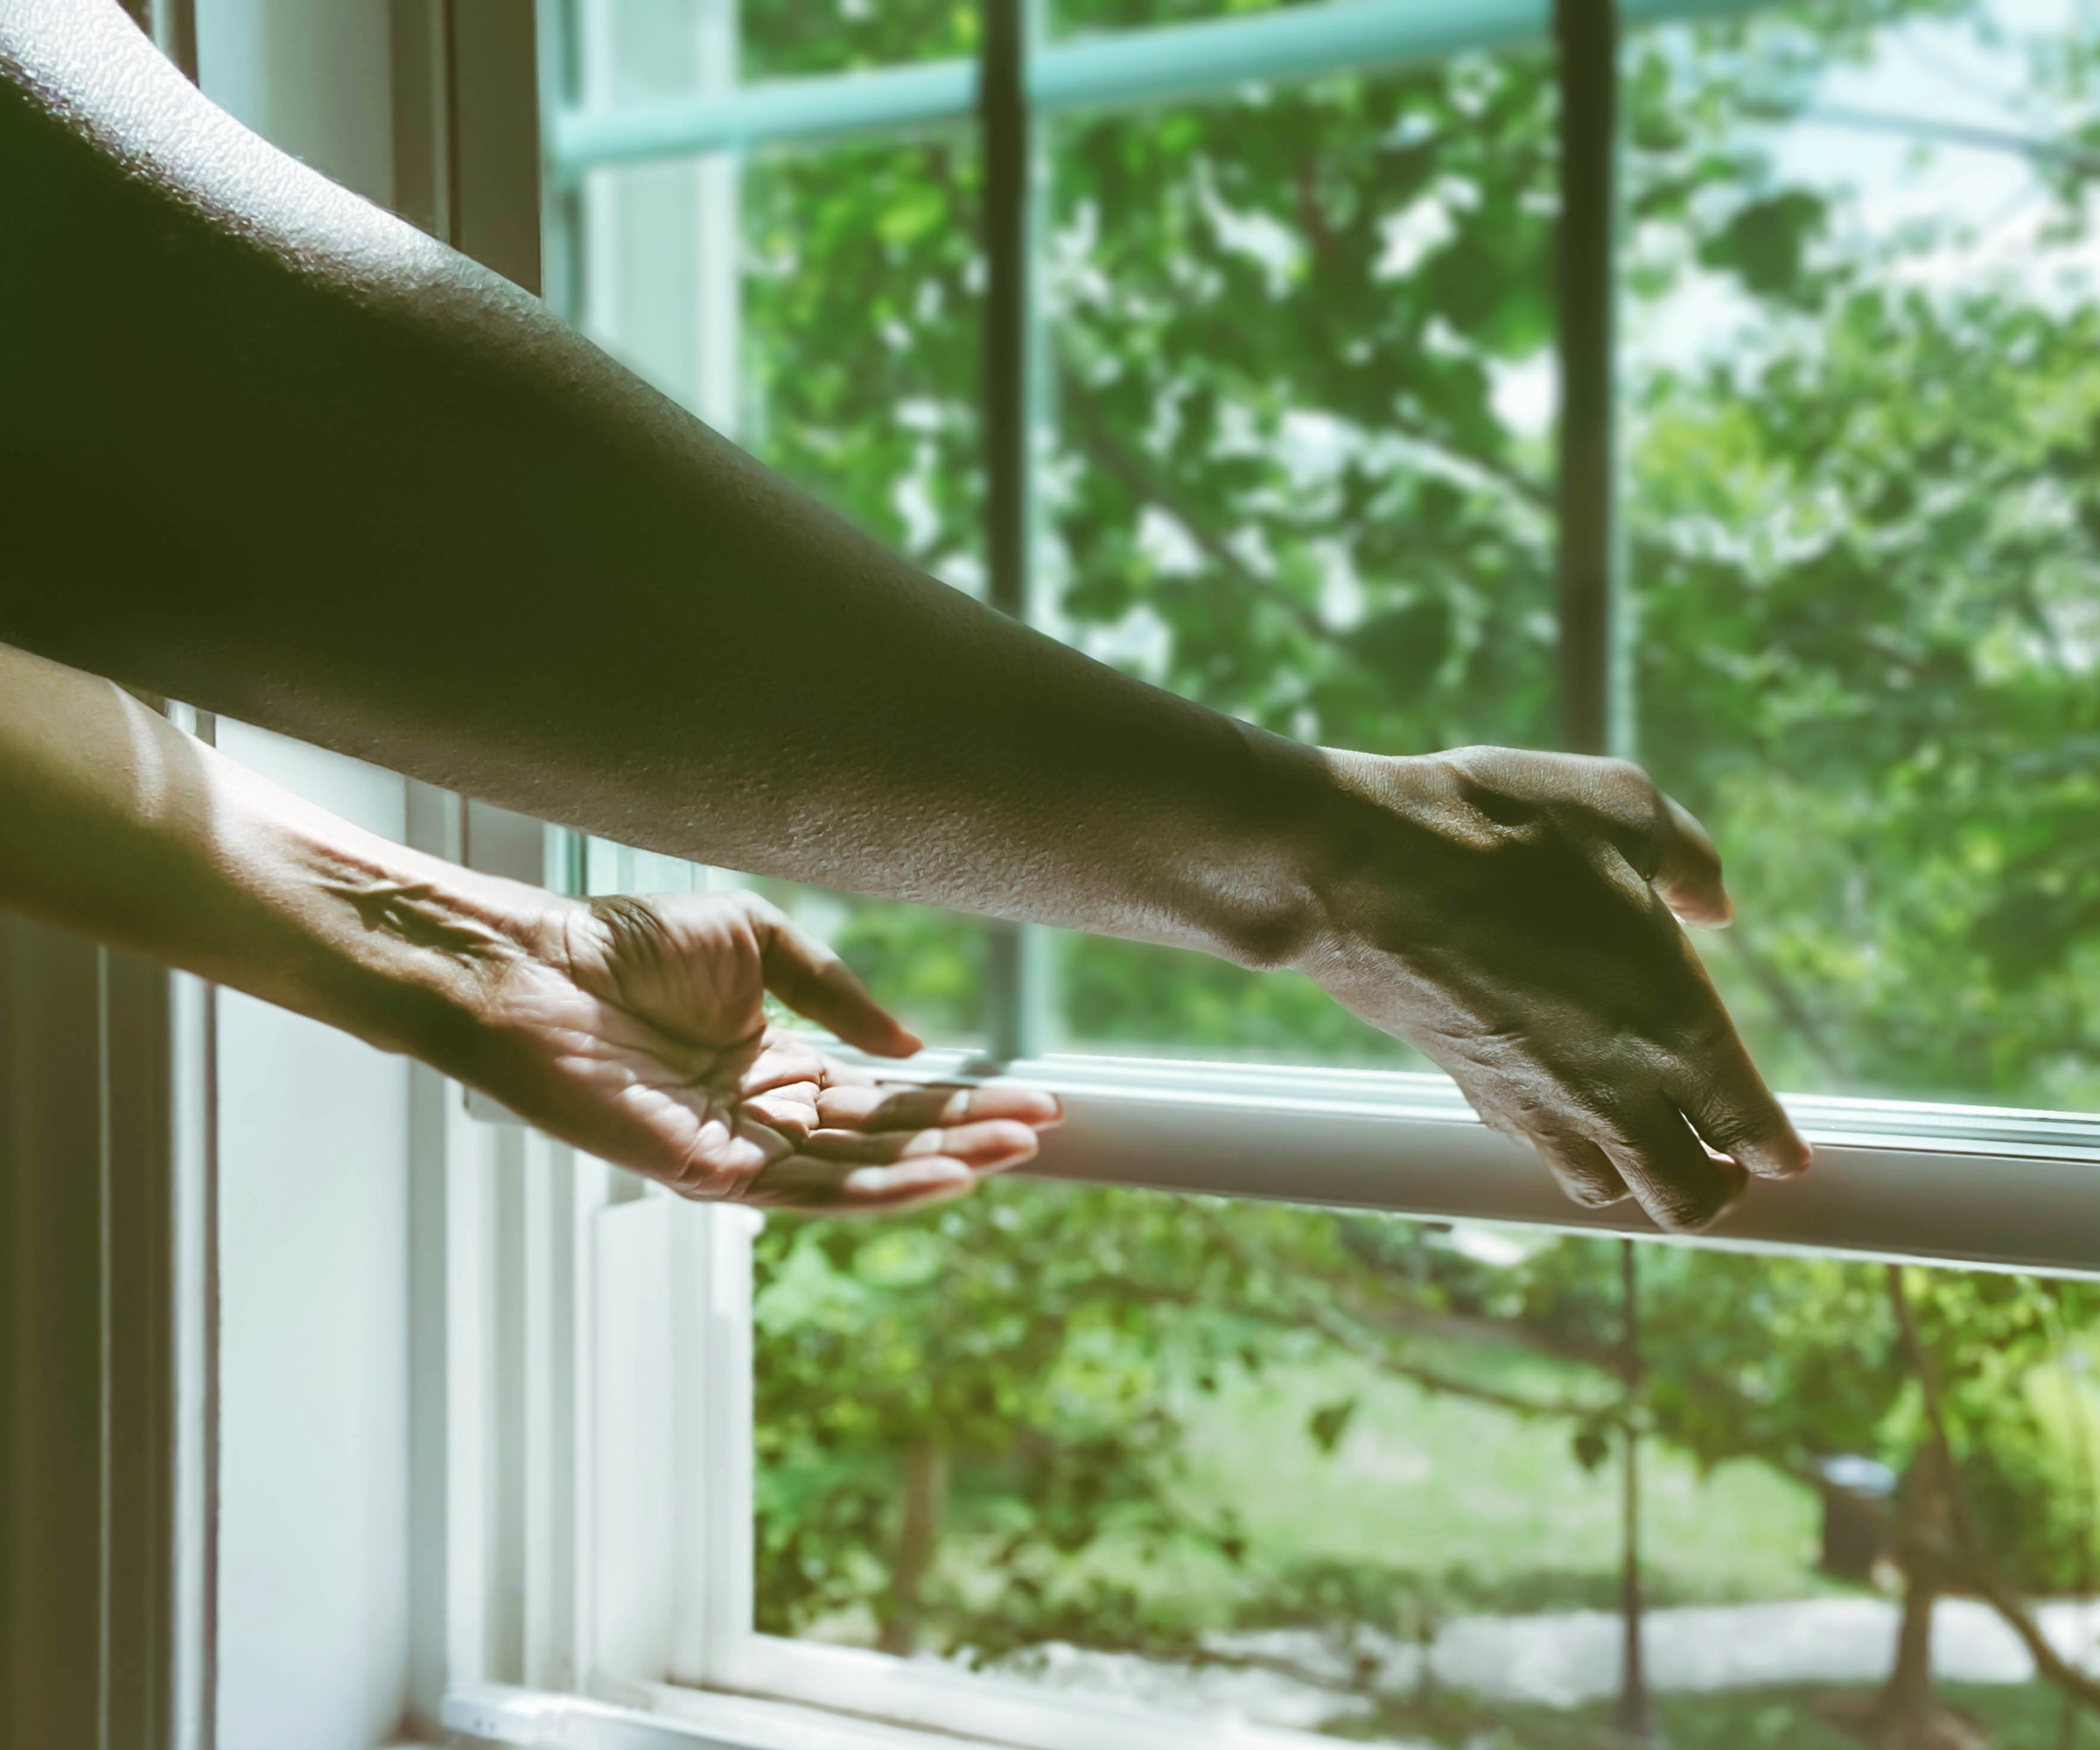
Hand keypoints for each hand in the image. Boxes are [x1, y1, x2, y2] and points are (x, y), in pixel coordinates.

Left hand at [467, 889, 1058, 1210]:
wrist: (535, 966)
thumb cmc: (627, 945)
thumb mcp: (758, 940)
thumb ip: (835, 994)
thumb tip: (912, 1047)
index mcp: (778, 1064)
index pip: (887, 1094)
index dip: (958, 1098)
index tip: (1031, 1097)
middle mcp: (766, 1116)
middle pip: (885, 1138)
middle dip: (966, 1134)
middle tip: (1043, 1129)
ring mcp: (739, 1150)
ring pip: (858, 1173)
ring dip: (940, 1164)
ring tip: (1014, 1151)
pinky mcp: (707, 1172)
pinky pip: (807, 1190)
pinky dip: (881, 1185)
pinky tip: (940, 1171)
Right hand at [1306, 746, 1808, 1230]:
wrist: (1359, 868)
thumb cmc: (1496, 828)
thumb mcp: (1619, 804)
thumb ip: (1688, 858)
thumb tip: (1714, 902)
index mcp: (1674, 1022)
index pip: (1748, 1127)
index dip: (1774, 1150)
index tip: (1784, 1156)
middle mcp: (1613, 1085)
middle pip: (1685, 1199)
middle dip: (1715, 1191)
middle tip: (1722, 1165)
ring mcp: (1536, 1100)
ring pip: (1605, 1192)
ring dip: (1634, 1181)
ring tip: (1642, 1147)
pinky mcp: (1471, 1093)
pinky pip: (1533, 1152)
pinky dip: (1559, 1147)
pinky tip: (1556, 1104)